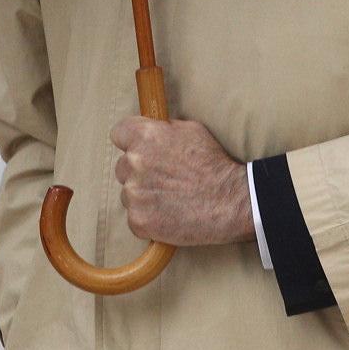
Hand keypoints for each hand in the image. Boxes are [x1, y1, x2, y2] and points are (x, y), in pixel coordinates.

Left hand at [111, 116, 255, 246]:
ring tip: (170, 199)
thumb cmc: (214, 165)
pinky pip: (135, 217)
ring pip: (128, 194)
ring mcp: (134, 194)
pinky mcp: (138, 220)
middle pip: (122, 167)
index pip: (119, 133)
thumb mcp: (192, 130)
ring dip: (143, 196)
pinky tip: (169, 215)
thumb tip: (151, 130)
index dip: (131, 142)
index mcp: (145, 137)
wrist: (230, 202)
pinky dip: (148, 218)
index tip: (141, 150)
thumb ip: (163, 129)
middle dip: (138, 172)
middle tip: (164, 180)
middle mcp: (134, 163)